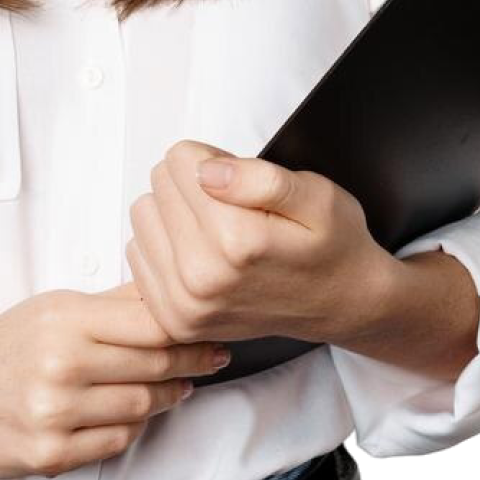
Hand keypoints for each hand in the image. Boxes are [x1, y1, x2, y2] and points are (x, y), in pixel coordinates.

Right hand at [0, 284, 229, 479]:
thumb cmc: (0, 347)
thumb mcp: (52, 310)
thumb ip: (112, 304)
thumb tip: (170, 290)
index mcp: (63, 319)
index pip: (149, 324)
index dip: (189, 332)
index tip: (211, 333)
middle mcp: (58, 365)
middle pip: (152, 367)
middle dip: (188, 365)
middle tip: (212, 359)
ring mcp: (52, 413)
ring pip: (141, 408)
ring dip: (165, 399)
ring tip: (176, 387)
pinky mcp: (48, 455)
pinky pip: (116, 442)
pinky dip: (132, 429)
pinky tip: (132, 415)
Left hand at [125, 139, 393, 347]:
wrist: (343, 304)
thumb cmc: (331, 245)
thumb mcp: (316, 195)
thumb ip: (260, 178)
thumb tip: (205, 170)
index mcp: (237, 241)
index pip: (179, 160)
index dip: (212, 159)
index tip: (239, 179)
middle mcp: (203, 278)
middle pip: (159, 184)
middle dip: (193, 183)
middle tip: (235, 206)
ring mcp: (185, 305)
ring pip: (143, 215)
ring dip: (175, 213)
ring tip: (219, 229)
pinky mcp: (173, 320)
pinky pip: (137, 254)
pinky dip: (165, 245)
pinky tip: (201, 253)